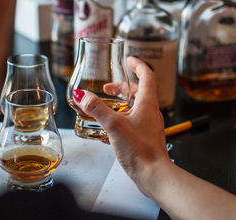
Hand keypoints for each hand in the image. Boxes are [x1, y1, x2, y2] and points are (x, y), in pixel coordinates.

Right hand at [72, 56, 171, 195]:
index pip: (147, 76)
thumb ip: (97, 109)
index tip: (129, 60)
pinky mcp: (144, 138)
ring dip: (119, 105)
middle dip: (121, 88)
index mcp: (148, 103)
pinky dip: (120, 121)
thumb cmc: (140, 150)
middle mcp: (150, 112)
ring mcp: (148, 126)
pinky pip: (132, 123)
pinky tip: (106, 131)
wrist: (154, 175)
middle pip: (138, 92)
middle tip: (106, 90)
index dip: (138, 65)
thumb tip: (82, 95)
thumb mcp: (114, 125)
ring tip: (104, 109)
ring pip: (135, 108)